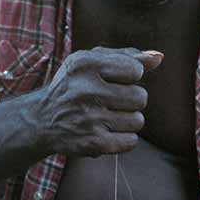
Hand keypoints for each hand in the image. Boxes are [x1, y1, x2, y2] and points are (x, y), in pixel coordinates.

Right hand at [41, 46, 162, 157]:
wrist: (41, 120)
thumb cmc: (74, 85)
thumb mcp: (92, 61)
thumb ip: (127, 56)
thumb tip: (158, 57)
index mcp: (86, 64)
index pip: (135, 70)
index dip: (131, 76)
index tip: (115, 80)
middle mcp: (86, 90)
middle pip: (140, 97)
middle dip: (131, 100)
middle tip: (111, 101)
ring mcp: (89, 119)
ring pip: (137, 121)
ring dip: (127, 120)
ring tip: (107, 117)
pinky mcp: (92, 143)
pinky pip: (130, 141)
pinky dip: (124, 138)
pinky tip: (108, 132)